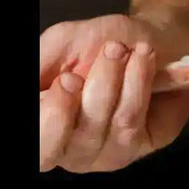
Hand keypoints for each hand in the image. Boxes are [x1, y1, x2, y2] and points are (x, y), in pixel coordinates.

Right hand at [39, 13, 188, 172]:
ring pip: (114, 126)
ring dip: (122, 78)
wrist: (150, 36)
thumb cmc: (100, 43)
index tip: (68, 79)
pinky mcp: (146, 143)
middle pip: (73, 144)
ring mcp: (110, 152)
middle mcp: (73, 149)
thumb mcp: (64, 42)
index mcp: (46, 128)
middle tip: (110, 53)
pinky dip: (141, 82)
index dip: (53, 116)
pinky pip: (138, 121)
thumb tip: (38, 83)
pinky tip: (144, 57)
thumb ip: (43, 63)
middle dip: (96, 94)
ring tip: (127, 49)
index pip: (40, 149)